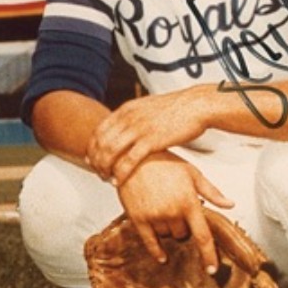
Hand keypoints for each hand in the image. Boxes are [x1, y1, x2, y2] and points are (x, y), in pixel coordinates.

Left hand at [87, 87, 209, 184]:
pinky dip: (120, 173)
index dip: (91, 147)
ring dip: (104, 168)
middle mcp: (128, 118)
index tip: (90, 159)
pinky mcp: (151, 141)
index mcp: (126, 110)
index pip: (98, 130)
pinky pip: (128, 161)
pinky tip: (118, 181)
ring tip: (106, 179)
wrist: (197, 105)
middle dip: (96, 161)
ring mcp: (138, 129)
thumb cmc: (175, 109)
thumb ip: (133, 117)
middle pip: (100, 143)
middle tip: (98, 173)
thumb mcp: (147, 107)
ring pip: (110, 152)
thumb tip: (124, 127)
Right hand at [115, 153, 233, 272]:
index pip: (202, 236)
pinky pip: (149, 241)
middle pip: (182, 235)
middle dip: (183, 227)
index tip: (211, 269)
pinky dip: (156, 250)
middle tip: (177, 210)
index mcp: (189, 202)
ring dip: (168, 229)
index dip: (208, 255)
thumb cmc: (164, 162)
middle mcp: (172, 212)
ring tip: (163, 209)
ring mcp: (154, 216)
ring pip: (167, 236)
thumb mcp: (192, 173)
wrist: (132, 157)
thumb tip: (230, 204)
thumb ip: (212, 191)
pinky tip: (161, 256)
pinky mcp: (138, 218)